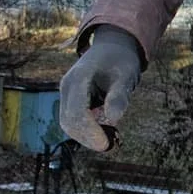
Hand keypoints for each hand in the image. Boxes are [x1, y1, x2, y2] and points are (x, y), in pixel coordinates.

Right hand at [59, 25, 142, 151]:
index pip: (76, 113)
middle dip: (87, 137)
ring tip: (108, 141)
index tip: (106, 144)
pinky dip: (86, 129)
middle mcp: (67, 86)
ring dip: (85, 136)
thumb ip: (119, 96)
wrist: (113, 47)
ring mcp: (66, 92)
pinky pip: (73, 119)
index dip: (89, 132)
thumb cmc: (121, 61)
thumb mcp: (125, 76)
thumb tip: (114, 119)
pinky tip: (104, 132)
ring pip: (68, 123)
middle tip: (109, 147)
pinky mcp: (70, 98)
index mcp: (78, 78)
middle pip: (68, 121)